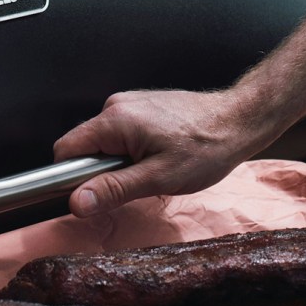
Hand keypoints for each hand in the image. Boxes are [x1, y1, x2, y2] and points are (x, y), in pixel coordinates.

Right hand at [53, 88, 274, 216]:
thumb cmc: (206, 148)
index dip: (71, 176)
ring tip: (152, 168)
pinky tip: (158, 155)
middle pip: (84, 146)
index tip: (94, 192)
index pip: (65, 149)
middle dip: (101, 170)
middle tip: (136, 181)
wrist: (240, 120)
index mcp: (114, 121)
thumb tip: (77, 202)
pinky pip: (119, 133)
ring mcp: (129, 103)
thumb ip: (113, 190)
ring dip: (118, 161)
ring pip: (103, 142)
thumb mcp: (158, 178)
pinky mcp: (141, 106)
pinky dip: (130, 150)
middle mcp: (116, 106)